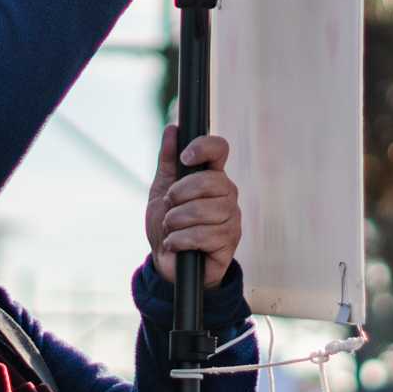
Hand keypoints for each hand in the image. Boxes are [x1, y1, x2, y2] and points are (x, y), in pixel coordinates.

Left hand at [146, 127, 241, 288]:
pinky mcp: (229, 242)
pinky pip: (204, 235)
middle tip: (169, 205)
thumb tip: (173, 129)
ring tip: (171, 227)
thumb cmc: (168, 224)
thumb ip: (166, 160)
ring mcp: (231, 218)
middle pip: (211, 180)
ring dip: (177, 220)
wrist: (168, 262)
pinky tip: (175, 244)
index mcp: (211, 176)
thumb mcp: (161, 190)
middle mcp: (227, 193)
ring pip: (205, 210)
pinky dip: (180, 240)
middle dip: (180, 194)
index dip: (204, 147)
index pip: (220, 149)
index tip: (185, 157)